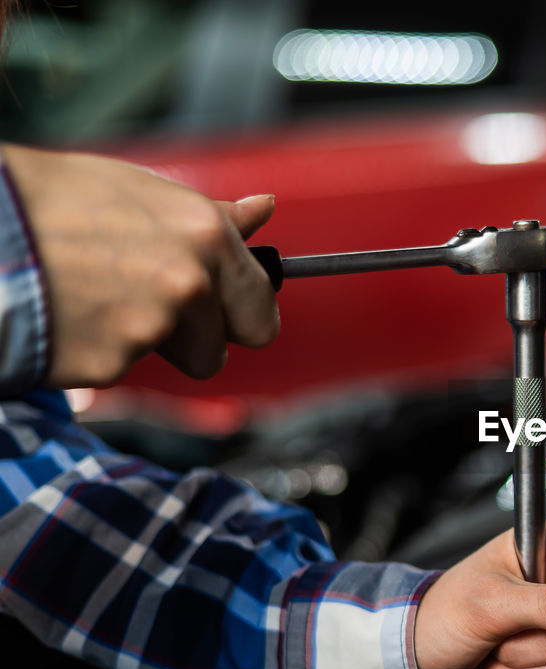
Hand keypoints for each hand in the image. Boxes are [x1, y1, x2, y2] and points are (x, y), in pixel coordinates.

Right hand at [1, 144, 278, 386]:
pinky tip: (68, 317)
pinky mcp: (111, 364)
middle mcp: (190, 284)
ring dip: (149, 343)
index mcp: (207, 235)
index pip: (261, 306)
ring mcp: (152, 328)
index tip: (224, 310)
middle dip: (204, 338)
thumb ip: (210, 213)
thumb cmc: (46, 201)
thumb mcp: (135, 189)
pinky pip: (120, 368)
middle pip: (228, 345)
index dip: (240, 312)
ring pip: (176, 360)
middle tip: (159, 311)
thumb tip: (263, 210)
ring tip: (97, 300)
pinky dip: (98, 352)